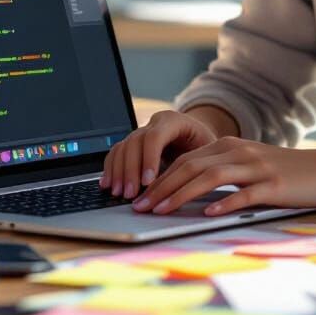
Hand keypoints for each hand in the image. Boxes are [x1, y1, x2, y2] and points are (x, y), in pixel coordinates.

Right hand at [99, 109, 217, 198]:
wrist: (199, 138)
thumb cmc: (205, 147)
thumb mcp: (207, 152)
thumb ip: (193, 164)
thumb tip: (181, 187)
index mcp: (174, 121)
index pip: (155, 136)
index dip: (149, 159)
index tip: (148, 182)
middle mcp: (155, 123)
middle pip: (135, 142)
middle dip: (130, 170)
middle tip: (131, 194)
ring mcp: (142, 131)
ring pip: (123, 147)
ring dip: (118, 172)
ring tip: (119, 193)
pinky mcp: (133, 142)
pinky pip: (117, 152)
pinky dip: (111, 168)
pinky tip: (108, 184)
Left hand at [131, 138, 315, 215]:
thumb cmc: (287, 173)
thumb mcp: (252, 165)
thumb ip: (224, 172)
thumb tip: (190, 192)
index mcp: (231, 146)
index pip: (186, 160)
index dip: (160, 178)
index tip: (141, 197)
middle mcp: (240, 152)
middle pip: (192, 166)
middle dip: (162, 187)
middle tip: (141, 207)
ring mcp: (256, 167)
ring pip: (210, 177)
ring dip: (181, 195)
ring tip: (162, 212)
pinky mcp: (273, 185)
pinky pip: (243, 194)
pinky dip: (223, 204)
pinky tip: (208, 215)